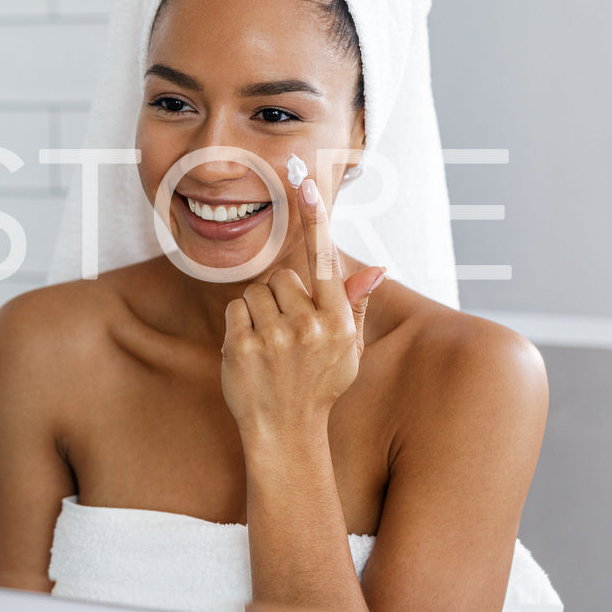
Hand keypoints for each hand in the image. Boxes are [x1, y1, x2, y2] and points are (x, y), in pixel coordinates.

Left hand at [220, 177, 385, 439]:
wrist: (286, 431)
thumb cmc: (319, 385)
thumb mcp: (348, 348)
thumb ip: (355, 305)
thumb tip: (376, 266)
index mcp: (339, 322)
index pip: (325, 259)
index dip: (315, 217)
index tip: (304, 180)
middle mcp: (310, 325)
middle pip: (283, 276)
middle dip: (281, 297)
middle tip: (287, 334)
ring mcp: (274, 336)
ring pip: (257, 291)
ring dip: (258, 311)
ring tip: (270, 345)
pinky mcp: (243, 345)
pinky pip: (235, 309)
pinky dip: (238, 325)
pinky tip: (251, 352)